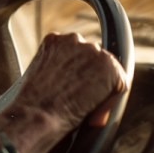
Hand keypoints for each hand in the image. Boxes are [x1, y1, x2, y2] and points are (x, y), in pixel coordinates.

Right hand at [0, 32, 127, 152]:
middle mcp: (74, 39)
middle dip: (90, 78)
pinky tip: (93, 110)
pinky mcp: (109, 66)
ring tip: (84, 106)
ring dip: (101, 88)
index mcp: (55, 39)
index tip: (71, 91)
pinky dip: (111, 100)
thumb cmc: (33, 103)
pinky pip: (120, 84)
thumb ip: (57, 67)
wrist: (36, 114)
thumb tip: (75, 81)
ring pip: (108, 71)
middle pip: (94, 59)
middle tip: (78, 100)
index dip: (77, 75)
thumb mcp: (40, 75)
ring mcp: (93, 51)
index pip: (77, 54)